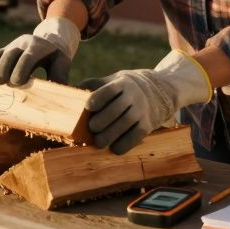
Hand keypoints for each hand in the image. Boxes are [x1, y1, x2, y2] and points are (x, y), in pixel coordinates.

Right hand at [0, 16, 79, 84]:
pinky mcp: (5, 50)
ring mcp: (12, 46)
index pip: (29, 56)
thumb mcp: (62, 63)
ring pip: (1, 54)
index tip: (16, 81)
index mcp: (39, 46)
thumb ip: (60, 76)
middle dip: (5, 68)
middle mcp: (24, 43)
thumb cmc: (56, 58)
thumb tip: (58, 92)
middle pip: (11, 55)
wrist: (50, 42)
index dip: (22, 67)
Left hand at [81, 50, 211, 154]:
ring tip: (99, 142)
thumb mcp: (113, 80)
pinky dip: (125, 144)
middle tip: (92, 129)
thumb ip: (94, 84)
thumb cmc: (125, 88)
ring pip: (126, 124)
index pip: (109, 90)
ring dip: (110, 135)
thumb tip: (70, 91)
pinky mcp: (148, 124)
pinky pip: (136, 136)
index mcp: (122, 83)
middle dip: (102, 121)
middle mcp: (134, 96)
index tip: (88, 107)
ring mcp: (142, 110)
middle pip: (116, 110)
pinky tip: (114, 148)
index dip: (97, 99)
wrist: (159, 90)